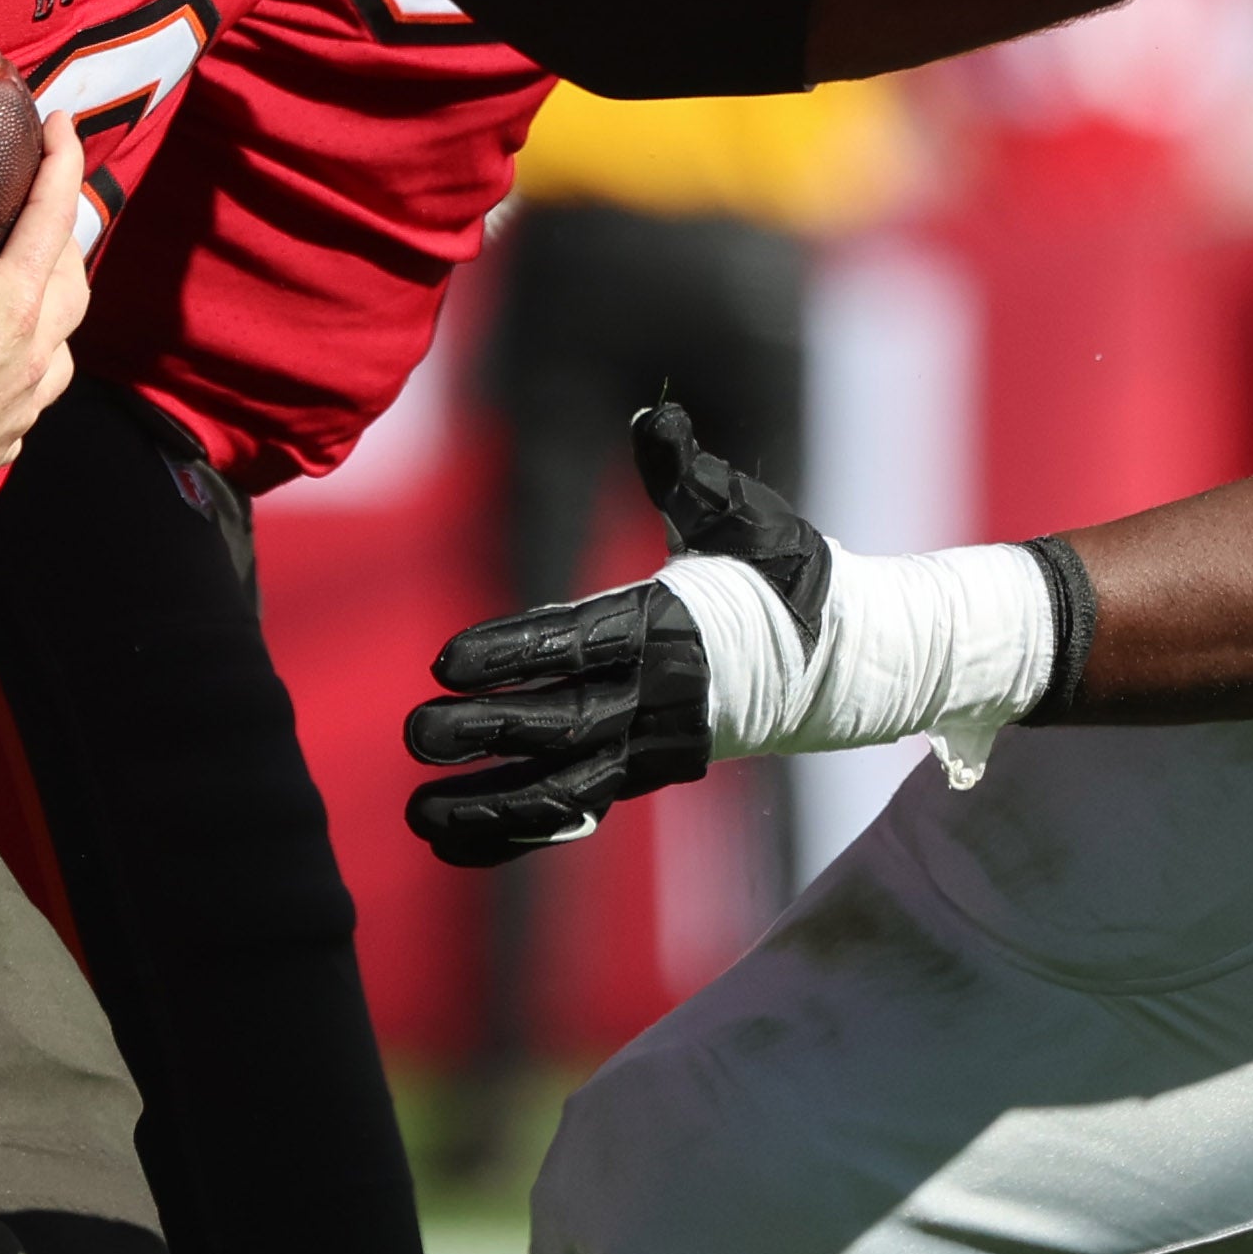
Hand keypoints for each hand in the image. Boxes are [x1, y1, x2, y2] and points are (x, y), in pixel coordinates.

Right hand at [0, 110, 90, 544]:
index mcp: (12, 310)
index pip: (54, 218)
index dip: (63, 163)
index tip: (63, 125)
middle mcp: (30, 362)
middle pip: (73, 287)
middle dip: (65, 244)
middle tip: (46, 214)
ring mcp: (16, 414)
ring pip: (60, 358)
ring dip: (54, 323)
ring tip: (32, 302)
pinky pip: (25, 412)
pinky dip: (20, 386)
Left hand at [400, 403, 825, 866]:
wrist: (838, 659)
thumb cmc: (782, 574)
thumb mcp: (743, 513)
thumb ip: (689, 471)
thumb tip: (655, 413)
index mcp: (670, 629)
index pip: (577, 644)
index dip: (511, 655)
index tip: (446, 663)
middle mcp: (659, 699)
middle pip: (560, 726)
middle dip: (483, 733)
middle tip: (414, 733)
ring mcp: (652, 747)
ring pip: (563, 791)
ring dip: (489, 807)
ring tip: (417, 814)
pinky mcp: (645, 774)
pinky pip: (574, 814)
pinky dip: (514, 835)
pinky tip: (452, 841)